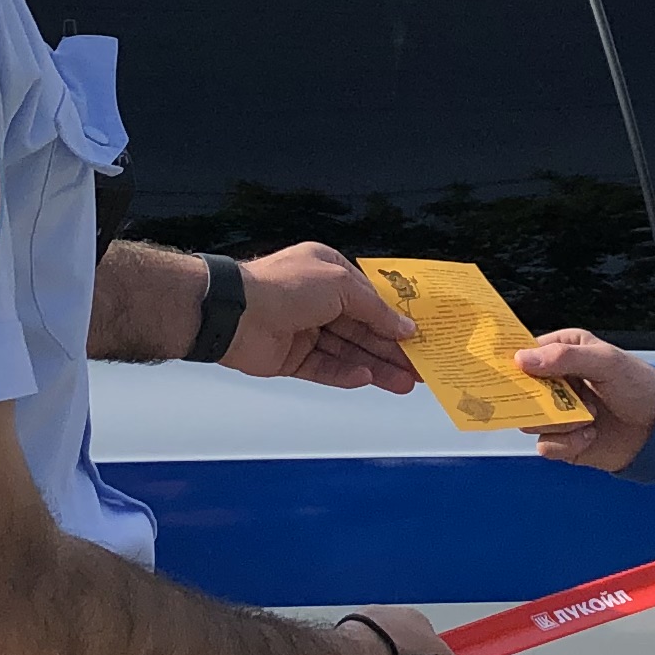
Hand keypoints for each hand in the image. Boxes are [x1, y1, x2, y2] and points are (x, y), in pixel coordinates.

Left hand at [226, 242, 418, 392]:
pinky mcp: (293, 358)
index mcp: (328, 272)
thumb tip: (404, 326)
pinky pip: (326, 368)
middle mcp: (317, 300)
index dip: (395, 319)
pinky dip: (346, 374)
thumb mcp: (341, 285)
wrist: (235, 312)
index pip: (370, 299)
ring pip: (347, 351)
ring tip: (404, 382)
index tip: (419, 337)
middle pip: (362, 329)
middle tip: (418, 367)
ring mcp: (304, 330)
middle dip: (391, 348)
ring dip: (376, 365)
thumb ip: (375, 309)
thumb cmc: (284, 285)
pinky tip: (366, 378)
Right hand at [516, 330, 654, 472]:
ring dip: (559, 422)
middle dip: (537, 400)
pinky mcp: (562, 439)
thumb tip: (522, 359)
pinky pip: (546, 445)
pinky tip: (590, 434)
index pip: (524, 353)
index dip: (514, 362)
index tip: (512, 371)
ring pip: (530, 421)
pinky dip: (567, 443)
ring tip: (588, 417)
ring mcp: (557, 411)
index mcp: (563, 351)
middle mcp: (556, 381)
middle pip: (520, 391)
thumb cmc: (639, 386)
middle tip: (555, 401)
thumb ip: (564, 357)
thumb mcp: (605, 361)